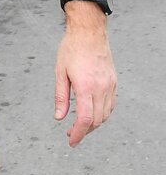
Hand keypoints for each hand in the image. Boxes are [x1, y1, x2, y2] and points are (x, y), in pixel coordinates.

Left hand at [55, 2, 116, 146]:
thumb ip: (60, 97)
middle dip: (84, 131)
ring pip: (106, 114)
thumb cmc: (71, 49)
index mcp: (86, 87)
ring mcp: (110, 85)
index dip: (78, 133)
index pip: (85, 119)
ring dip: (94, 124)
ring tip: (79, 126)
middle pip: (96, 120)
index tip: (71, 141)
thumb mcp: (60, 72)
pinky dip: (102, 114)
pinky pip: (111, 104)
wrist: (89, 33)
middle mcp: (101, 88)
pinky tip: (92, 113)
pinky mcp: (114, 82)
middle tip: (71, 135)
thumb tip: (59, 117)